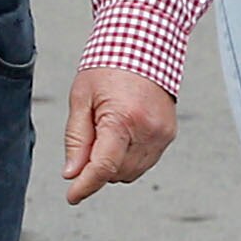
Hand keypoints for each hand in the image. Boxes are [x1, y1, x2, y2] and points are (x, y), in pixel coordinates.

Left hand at [60, 66, 176, 202]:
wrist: (144, 45)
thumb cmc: (108, 66)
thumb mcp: (82, 98)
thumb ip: (76, 138)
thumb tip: (72, 173)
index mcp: (123, 119)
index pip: (103, 166)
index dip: (85, 185)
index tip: (72, 196)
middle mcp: (148, 130)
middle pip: (117, 173)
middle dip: (98, 166)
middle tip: (91, 135)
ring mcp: (162, 134)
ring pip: (132, 172)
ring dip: (114, 164)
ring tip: (108, 129)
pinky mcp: (169, 135)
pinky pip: (145, 161)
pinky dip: (129, 157)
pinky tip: (122, 132)